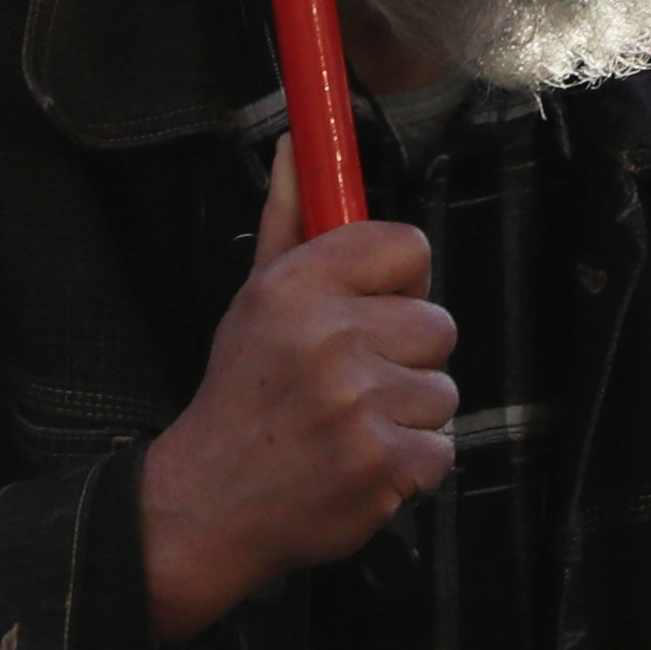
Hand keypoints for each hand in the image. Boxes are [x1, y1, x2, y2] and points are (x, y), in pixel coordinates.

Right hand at [137, 139, 454, 645]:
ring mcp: (359, 404)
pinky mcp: (383, 464)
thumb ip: (287, 222)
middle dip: (406, 357)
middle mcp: (330, 337)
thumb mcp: (252, 302)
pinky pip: (441, 449)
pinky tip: (363, 465)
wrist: (206, 505)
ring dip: (409, 416)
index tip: (375, 308)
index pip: (408, 246)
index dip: (400, 281)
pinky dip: (411, 466)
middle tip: (354, 383)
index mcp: (299, 286)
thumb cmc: (240, 396)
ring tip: (353, 427)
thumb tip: (295, 144)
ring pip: (444, 391)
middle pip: (439, 324)